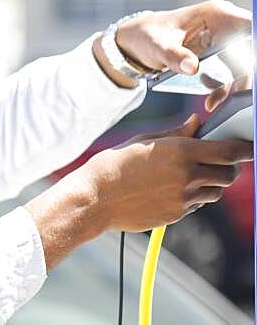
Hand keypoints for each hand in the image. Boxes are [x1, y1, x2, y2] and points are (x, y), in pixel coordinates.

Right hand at [81, 115, 251, 231]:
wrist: (96, 197)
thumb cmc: (116, 163)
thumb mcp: (145, 140)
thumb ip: (177, 134)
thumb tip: (197, 124)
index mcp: (181, 151)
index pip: (230, 151)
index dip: (244, 149)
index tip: (247, 147)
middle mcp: (188, 175)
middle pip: (229, 174)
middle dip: (229, 167)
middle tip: (218, 162)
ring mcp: (184, 198)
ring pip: (215, 192)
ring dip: (211, 183)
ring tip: (190, 176)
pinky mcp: (177, 214)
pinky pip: (196, 205)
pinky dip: (193, 197)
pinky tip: (170, 189)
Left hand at [115, 0, 251, 109]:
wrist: (136, 42)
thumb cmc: (146, 35)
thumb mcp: (156, 45)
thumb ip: (174, 56)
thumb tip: (192, 67)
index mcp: (216, 14)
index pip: (250, 27)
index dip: (252, 49)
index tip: (248, 67)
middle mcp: (226, 24)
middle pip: (251, 51)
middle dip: (245, 75)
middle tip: (237, 95)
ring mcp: (226, 39)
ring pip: (245, 65)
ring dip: (236, 86)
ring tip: (214, 102)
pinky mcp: (221, 54)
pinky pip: (234, 73)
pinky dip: (226, 88)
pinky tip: (210, 97)